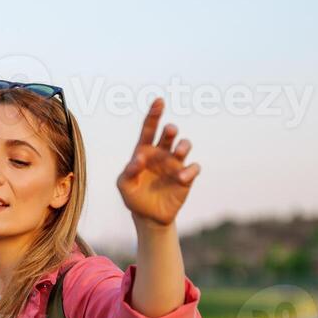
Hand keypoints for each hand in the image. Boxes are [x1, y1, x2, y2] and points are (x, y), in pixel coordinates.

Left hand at [116, 98, 200, 228]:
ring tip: (179, 151)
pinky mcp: (186, 177)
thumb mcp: (124, 185)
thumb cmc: (134, 197)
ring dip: (184, 145)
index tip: (159, 101)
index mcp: (144, 151)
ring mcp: (175, 164)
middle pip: (169, 134)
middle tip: (170, 131)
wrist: (148, 216)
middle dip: (170, 130)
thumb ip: (128, 171)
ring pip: (184, 146)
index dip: (154, 114)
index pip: (149, 128)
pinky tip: (181, 177)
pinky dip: (190, 170)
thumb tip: (139, 159)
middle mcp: (161, 154)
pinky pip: (193, 168)